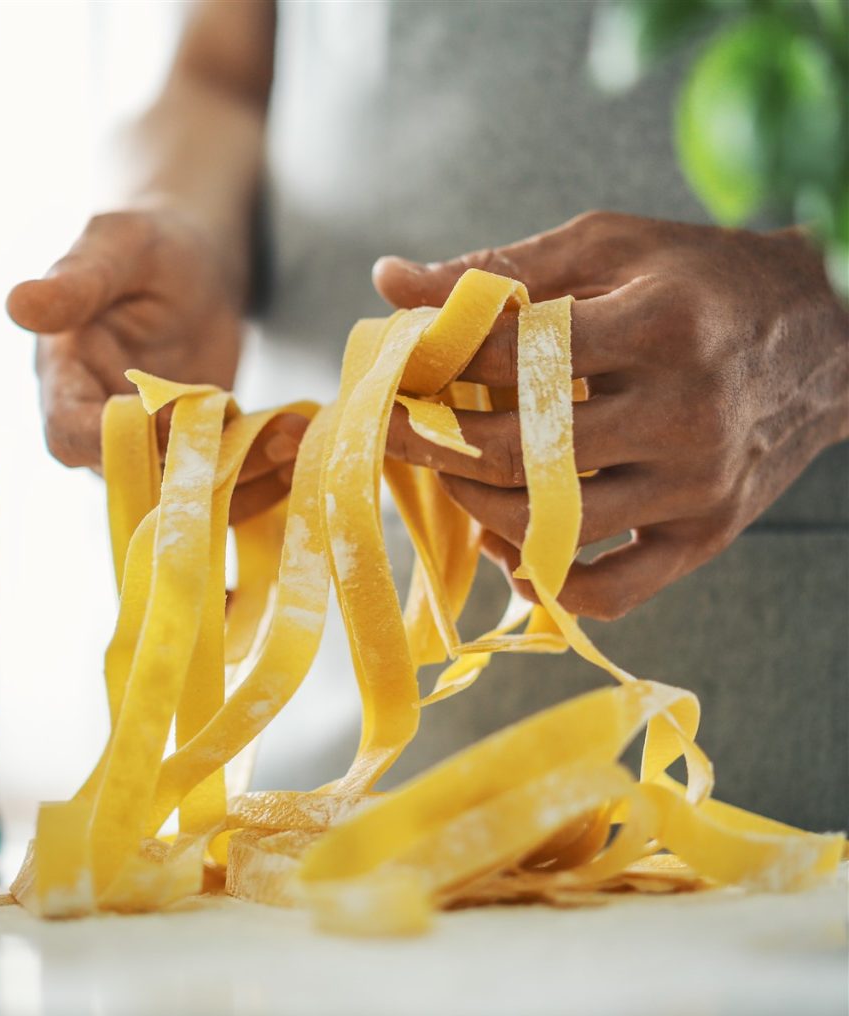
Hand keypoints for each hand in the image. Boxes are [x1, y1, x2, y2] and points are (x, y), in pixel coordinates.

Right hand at [8, 207, 304, 522]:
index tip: (174, 422)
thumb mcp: (116, 249)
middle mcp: (101, 424)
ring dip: (242, 478)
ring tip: (290, 442)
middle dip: (198, 469)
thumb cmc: (148, 245)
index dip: (116, 442)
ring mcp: (151, 444)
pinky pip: (220, 481)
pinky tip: (295, 441)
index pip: (69, 436)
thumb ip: (77, 282)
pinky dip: (260, 474)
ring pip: (185, 490)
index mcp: (65, 379)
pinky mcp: (194, 450)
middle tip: (263, 444)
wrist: (194, 261)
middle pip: (137, 476)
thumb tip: (18, 304)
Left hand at [376, 212, 848, 619]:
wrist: (826, 338)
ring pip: (551, 528)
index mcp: (658, 326)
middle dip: (431, 444)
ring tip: (453, 473)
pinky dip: (547, 582)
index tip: (394, 370)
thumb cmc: (703, 282)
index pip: (510, 359)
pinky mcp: (704, 533)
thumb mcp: (608, 249)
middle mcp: (682, 413)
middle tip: (393, 430)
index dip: (434, 366)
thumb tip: (387, 278)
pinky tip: (512, 548)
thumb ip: (498, 268)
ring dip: (476, 508)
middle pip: (519, 454)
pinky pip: (612, 590)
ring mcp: (695, 485)